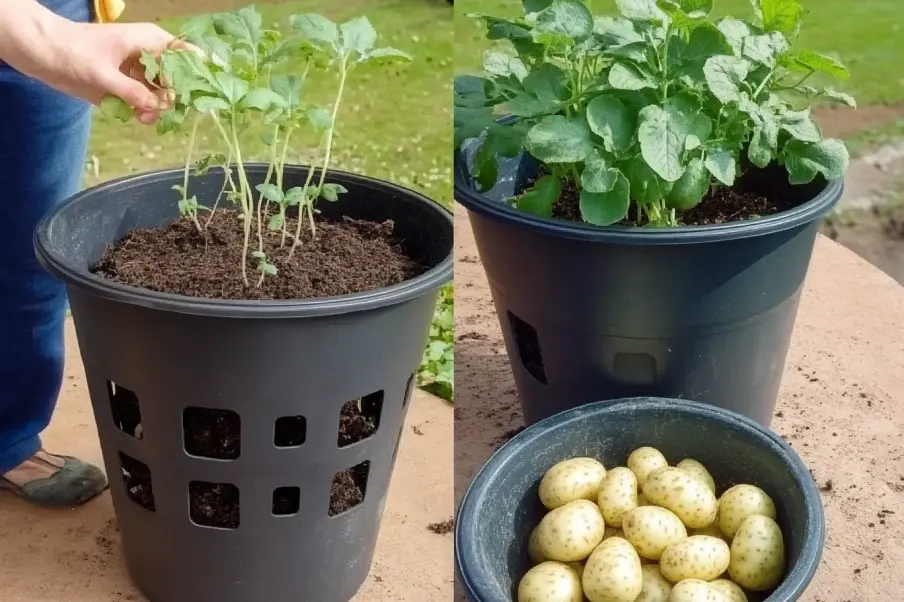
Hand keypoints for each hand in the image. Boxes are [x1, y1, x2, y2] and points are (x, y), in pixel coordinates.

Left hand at [37, 21, 184, 123]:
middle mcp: (150, 58)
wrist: (44, 53)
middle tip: (161, 111)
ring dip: (158, 110)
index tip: (194, 95)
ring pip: (164, 95)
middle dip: (174, 99)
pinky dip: (145, 113)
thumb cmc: (72, 51)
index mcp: (149, 42)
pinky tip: (136, 117)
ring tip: (142, 117)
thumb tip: (156, 107)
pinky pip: (147, 104)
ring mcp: (140, 74)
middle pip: (178, 80)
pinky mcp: (129, 88)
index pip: (186, 55)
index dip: (195, 74)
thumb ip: (130, 91)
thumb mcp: (102, 73)